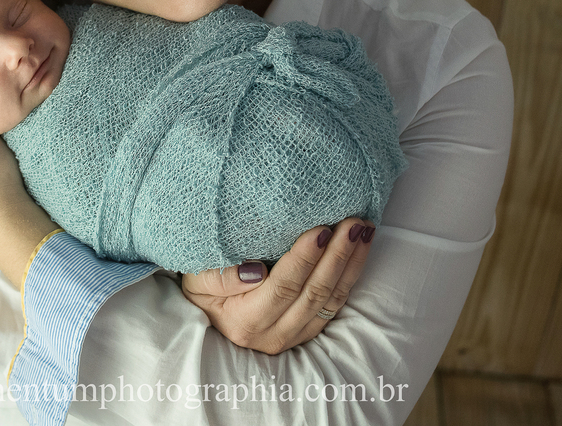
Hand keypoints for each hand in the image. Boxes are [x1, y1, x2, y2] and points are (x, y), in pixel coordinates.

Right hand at [180, 218, 373, 354]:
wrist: (208, 312)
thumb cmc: (202, 288)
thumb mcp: (197, 279)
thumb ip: (221, 276)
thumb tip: (256, 272)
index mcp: (246, 322)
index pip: (282, 287)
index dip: (304, 259)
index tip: (321, 229)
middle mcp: (274, 335)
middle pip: (314, 293)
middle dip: (338, 256)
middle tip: (354, 224)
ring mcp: (294, 336)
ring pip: (331, 300)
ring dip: (351, 263)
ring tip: (364, 231)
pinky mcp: (308, 330)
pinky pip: (335, 304)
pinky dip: (350, 275)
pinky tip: (359, 251)